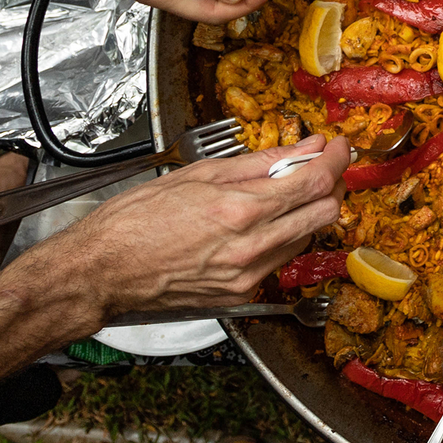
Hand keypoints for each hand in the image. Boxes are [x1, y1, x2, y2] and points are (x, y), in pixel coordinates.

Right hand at [20, 134, 349, 314]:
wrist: (103, 271)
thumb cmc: (135, 221)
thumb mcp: (198, 174)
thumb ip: (261, 163)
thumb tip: (304, 149)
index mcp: (240, 210)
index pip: (316, 182)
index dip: (337, 160)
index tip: (339, 147)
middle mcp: (251, 248)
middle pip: (324, 214)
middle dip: (330, 185)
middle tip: (319, 167)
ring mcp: (249, 276)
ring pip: (306, 238)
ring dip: (306, 212)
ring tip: (282, 193)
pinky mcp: (243, 295)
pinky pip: (280, 260)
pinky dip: (281, 237)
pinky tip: (260, 224)